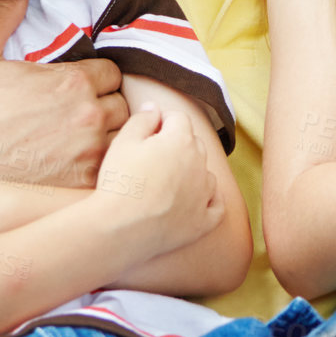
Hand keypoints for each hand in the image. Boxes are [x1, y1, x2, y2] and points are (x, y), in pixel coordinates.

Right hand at [0, 0, 129, 189]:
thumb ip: (1, 15)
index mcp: (71, 83)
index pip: (112, 73)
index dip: (94, 81)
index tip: (74, 91)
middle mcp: (88, 118)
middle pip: (122, 107)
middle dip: (103, 108)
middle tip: (74, 119)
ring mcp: (88, 157)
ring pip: (121, 142)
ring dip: (106, 141)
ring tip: (75, 146)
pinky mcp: (79, 189)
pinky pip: (109, 177)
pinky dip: (98, 174)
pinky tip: (71, 172)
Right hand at [95, 105, 223, 254]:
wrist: (120, 228)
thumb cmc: (120, 182)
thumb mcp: (123, 142)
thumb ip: (142, 119)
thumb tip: (154, 108)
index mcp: (181, 140)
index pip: (178, 119)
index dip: (161, 122)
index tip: (147, 132)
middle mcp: (200, 164)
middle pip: (193, 144)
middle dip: (176, 145)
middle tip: (151, 158)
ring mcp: (205, 195)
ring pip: (204, 174)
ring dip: (191, 173)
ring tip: (165, 182)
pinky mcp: (204, 222)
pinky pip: (215, 207)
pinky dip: (207, 201)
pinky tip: (195, 202)